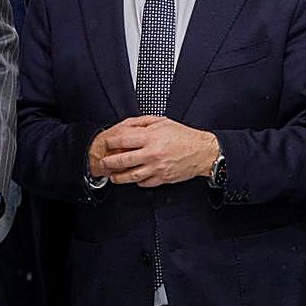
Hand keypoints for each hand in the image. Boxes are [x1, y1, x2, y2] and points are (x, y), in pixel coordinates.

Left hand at [99, 116, 217, 186]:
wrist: (203, 152)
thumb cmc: (185, 137)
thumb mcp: (164, 122)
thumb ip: (145, 123)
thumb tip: (129, 126)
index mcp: (151, 138)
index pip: (124, 140)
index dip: (111, 142)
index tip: (106, 143)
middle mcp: (152, 153)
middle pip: (123, 160)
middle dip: (109, 162)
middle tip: (103, 163)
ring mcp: (156, 168)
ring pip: (131, 176)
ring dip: (119, 177)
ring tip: (113, 176)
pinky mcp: (162, 178)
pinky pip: (144, 183)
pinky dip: (136, 182)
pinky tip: (133, 178)